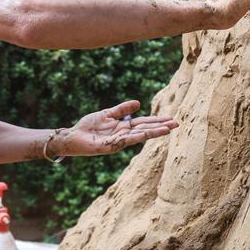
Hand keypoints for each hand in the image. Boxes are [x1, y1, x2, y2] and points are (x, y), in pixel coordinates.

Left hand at [53, 100, 177, 156]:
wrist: (72, 137)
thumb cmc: (88, 126)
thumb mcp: (107, 114)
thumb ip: (122, 109)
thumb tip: (138, 103)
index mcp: (123, 127)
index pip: (144, 123)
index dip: (157, 121)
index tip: (171, 118)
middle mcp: (123, 135)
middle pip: (145, 129)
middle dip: (160, 127)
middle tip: (177, 123)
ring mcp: (118, 141)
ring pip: (139, 135)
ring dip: (154, 132)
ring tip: (168, 129)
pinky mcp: (110, 146)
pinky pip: (126, 140)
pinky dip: (137, 136)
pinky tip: (147, 133)